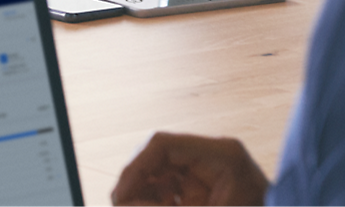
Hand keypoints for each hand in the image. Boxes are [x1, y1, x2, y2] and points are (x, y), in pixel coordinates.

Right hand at [112, 132, 268, 206]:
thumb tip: (122, 204)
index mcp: (222, 154)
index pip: (162, 143)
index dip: (135, 168)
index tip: (122, 195)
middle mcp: (213, 155)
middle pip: (156, 157)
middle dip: (136, 183)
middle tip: (123, 205)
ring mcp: (210, 170)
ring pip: (159, 173)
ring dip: (144, 194)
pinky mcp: (206, 186)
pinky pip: (170, 187)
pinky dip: (157, 200)